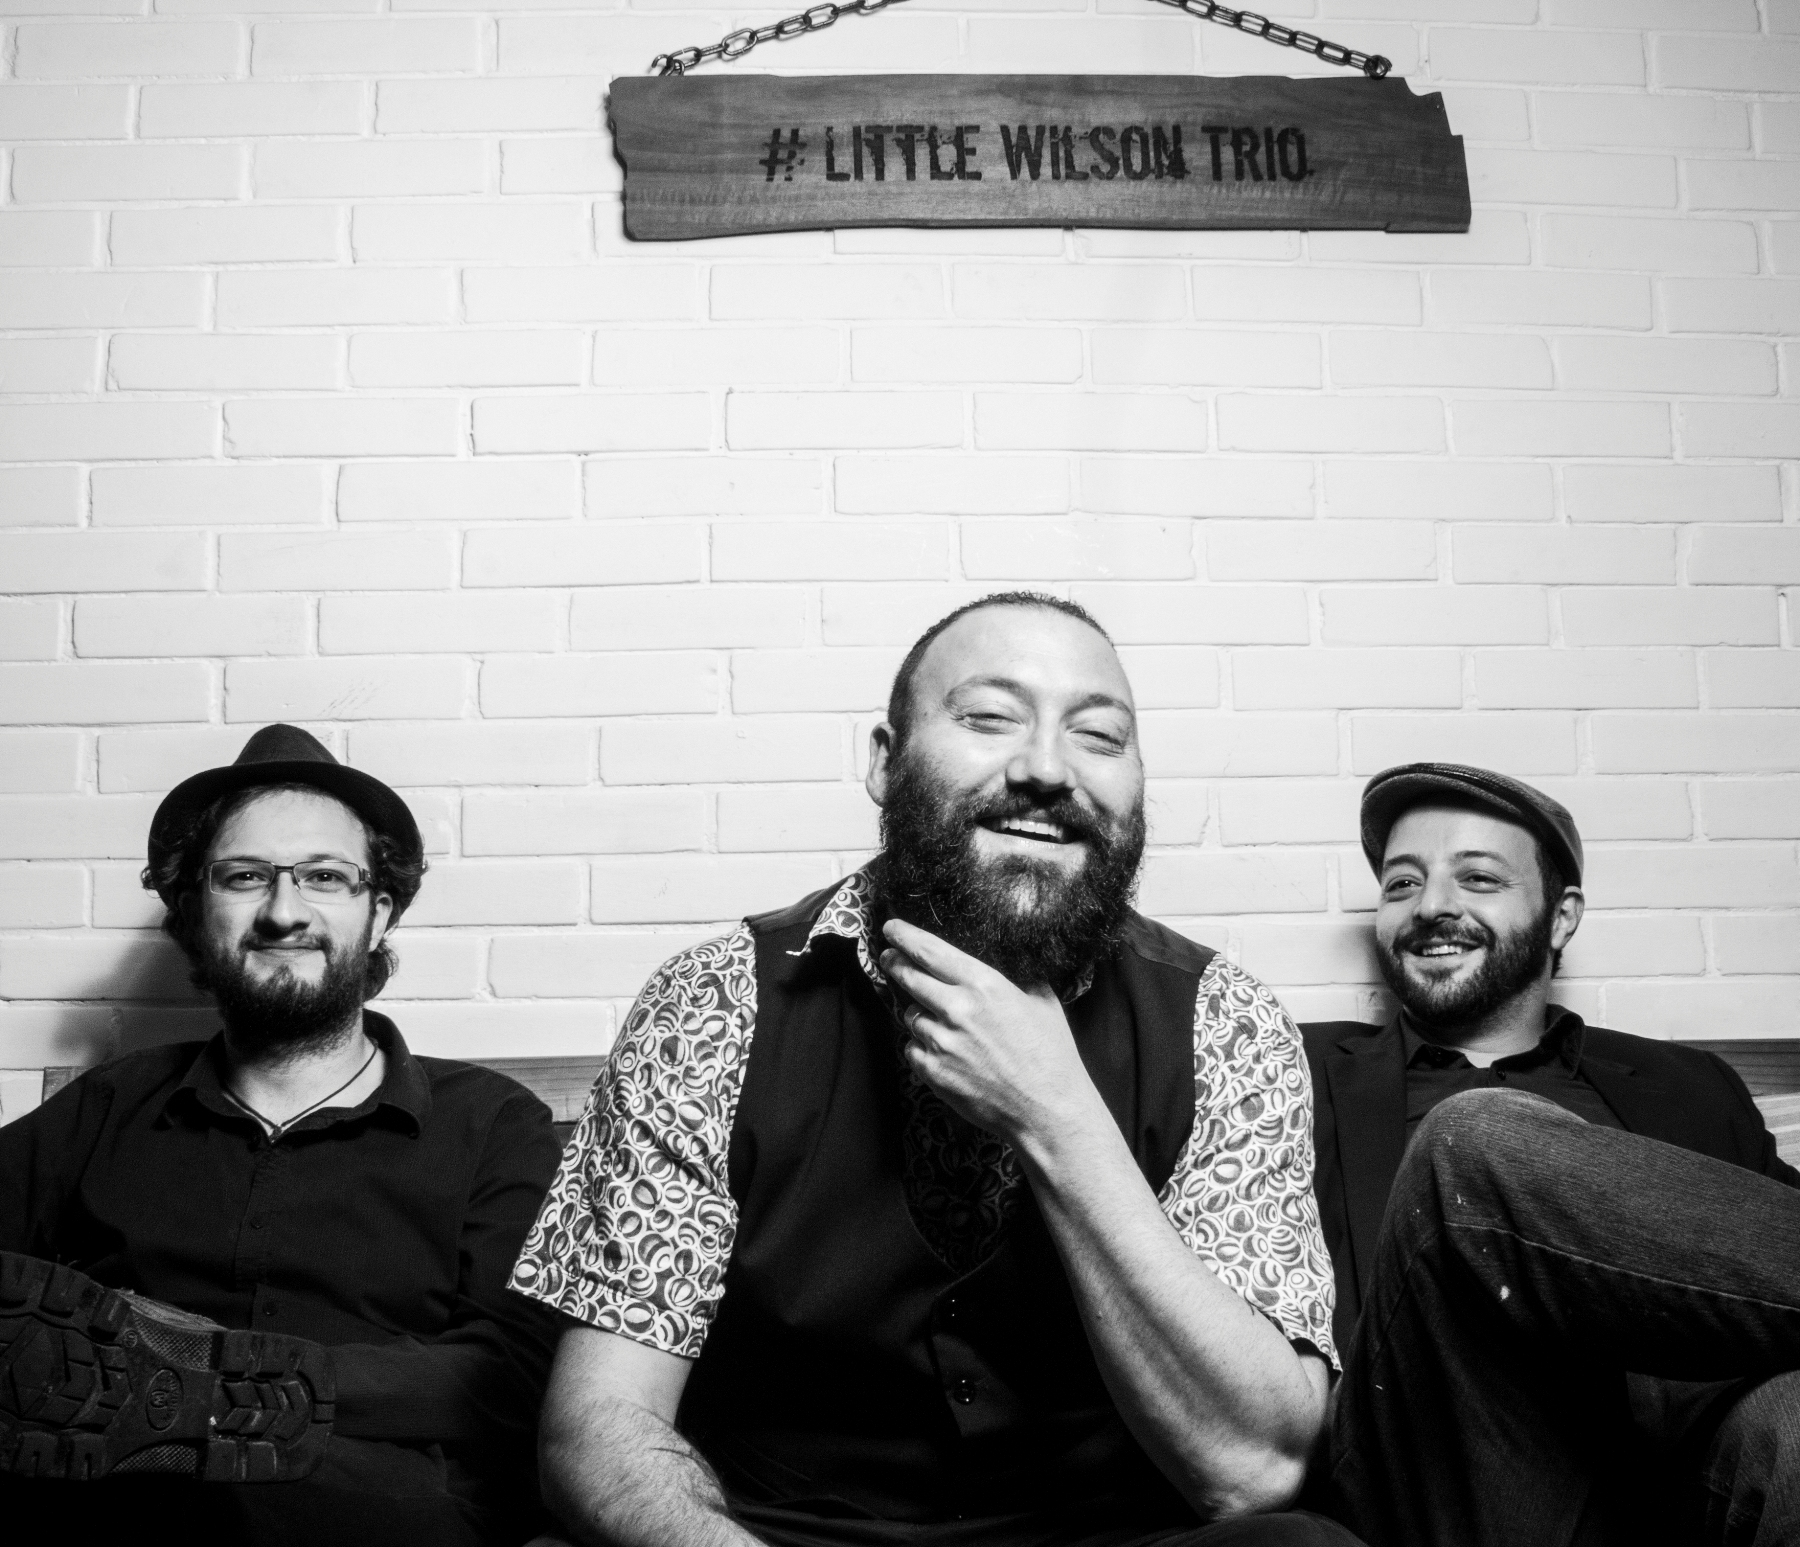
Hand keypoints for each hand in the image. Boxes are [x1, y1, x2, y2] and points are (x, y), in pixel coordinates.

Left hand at [879, 918, 1104, 1146]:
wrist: (1048, 1111)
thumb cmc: (1051, 1055)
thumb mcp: (1042, 1000)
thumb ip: (1017, 976)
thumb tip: (1005, 958)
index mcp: (984, 985)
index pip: (930, 951)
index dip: (905, 936)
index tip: (891, 928)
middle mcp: (958, 1010)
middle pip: (909, 978)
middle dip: (895, 964)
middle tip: (889, 958)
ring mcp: (942, 1043)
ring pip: (911, 1016)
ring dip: (918, 1013)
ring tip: (940, 1021)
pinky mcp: (934, 1073)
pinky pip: (913, 1049)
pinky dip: (923, 1046)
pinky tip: (943, 1050)